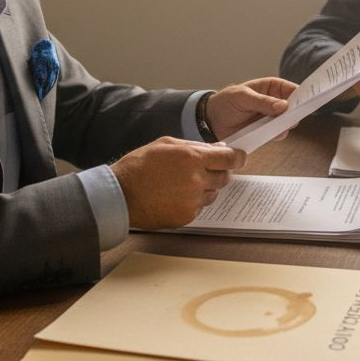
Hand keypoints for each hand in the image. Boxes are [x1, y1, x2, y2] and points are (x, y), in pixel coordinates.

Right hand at [111, 137, 245, 228]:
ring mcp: (192, 201)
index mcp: (193, 158)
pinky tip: (176, 195)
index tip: (239, 157)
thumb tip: (217, 148)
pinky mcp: (186, 216)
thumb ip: (195, 145)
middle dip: (219, 172)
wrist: (120, 194)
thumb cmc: (139, 166)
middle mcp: (196, 180)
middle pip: (224, 177)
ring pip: (213, 194)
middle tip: (205, 169)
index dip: (237, 157)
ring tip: (183, 183)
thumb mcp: (166, 144)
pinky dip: (193, 201)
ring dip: (205, 188)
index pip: (229, 159)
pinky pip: (200, 207)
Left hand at [206, 77, 296, 140]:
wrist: (212, 120)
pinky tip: (271, 134)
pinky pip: (278, 134)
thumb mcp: (242, 97)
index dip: (303, 94)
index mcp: (272, 87)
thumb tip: (283, 106)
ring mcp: (272, 118)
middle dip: (296, 112)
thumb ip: (262, 101)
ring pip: (288, 122)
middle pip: (294, 107)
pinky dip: (277, 135)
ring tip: (279, 126)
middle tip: (293, 116)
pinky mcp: (266, 132)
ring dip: (286, 125)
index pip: (293, 89)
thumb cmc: (226, 101)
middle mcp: (275, 102)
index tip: (309, 101)